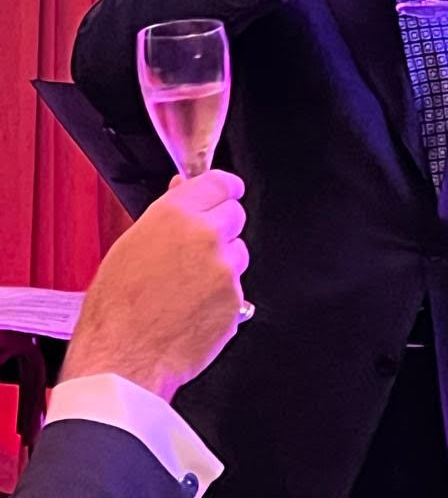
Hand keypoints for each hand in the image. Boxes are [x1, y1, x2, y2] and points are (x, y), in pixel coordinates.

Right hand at [60, 170, 249, 403]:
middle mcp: (205, 237)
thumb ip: (164, 215)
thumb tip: (183, 189)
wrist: (122, 361)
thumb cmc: (114, 312)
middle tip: (196, 251)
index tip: (227, 192)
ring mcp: (224, 269)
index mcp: (174, 217)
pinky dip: (222, 297)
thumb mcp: (127, 250)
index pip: (220, 182)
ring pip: (238, 253)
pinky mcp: (236, 299)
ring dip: (222, 264)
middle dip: (221, 228)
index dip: (224, 188)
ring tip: (186, 288)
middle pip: (235, 215)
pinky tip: (193, 309)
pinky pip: (236, 288)